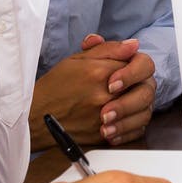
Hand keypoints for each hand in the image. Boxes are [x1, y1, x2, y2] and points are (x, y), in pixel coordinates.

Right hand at [31, 34, 158, 144]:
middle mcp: (104, 95)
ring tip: (129, 101)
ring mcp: (106, 118)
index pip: (141, 64)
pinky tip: (126, 118)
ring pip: (144, 111)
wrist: (34, 117)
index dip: (138, 66)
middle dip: (143, 85)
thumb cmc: (54, 86)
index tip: (129, 68)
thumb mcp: (76, 59)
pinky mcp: (104, 136)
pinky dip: (135, 124)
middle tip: (130, 86)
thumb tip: (134, 45)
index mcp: (99, 72)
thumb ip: (108, 50)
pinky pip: (135, 131)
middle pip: (147, 88)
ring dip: (141, 104)